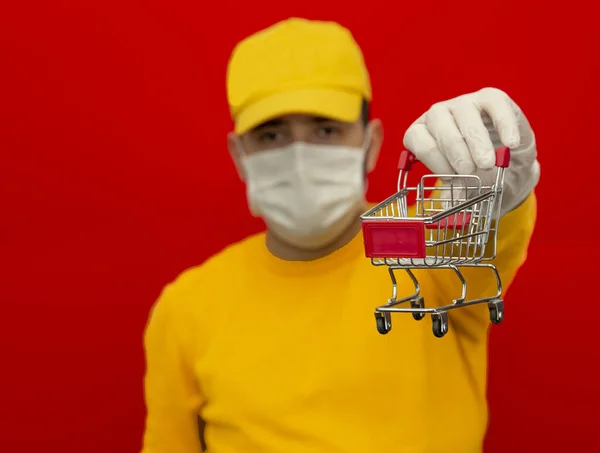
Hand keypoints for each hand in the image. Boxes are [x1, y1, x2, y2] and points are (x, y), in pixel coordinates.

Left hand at [403, 87, 539, 213]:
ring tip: (487, 163)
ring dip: (476, 140)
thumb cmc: (477, 175)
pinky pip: (495, 104)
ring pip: (464, 112)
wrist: (509, 167)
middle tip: (470, 170)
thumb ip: (454, 193)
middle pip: (438, 122)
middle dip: (454, 148)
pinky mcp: (491, 98)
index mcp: (424, 134)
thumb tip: (448, 206)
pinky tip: (510, 144)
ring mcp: (464, 103)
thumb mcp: (463, 187)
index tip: (451, 176)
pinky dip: (504, 124)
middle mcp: (439, 114)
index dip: (432, 157)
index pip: (417, 138)